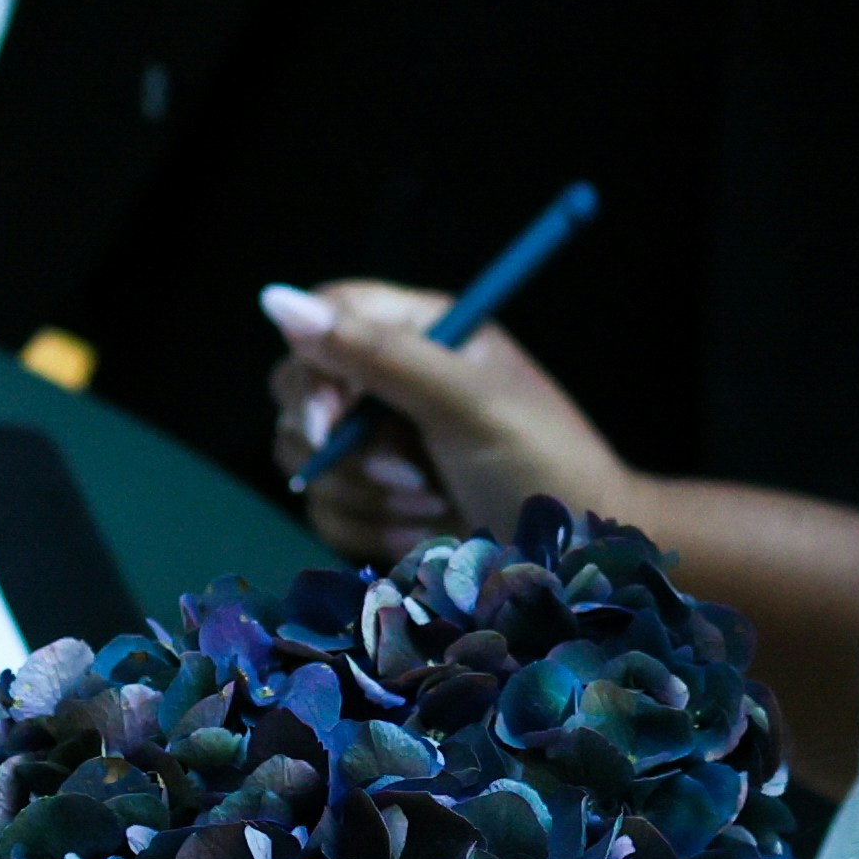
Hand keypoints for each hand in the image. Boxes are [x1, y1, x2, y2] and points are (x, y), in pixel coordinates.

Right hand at [262, 278, 626, 558]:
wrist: (581, 557)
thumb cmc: (541, 464)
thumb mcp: (466, 402)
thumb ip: (378, 354)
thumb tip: (277, 301)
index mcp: (422, 331)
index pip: (326, 318)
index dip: (311, 368)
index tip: (326, 423)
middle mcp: (392, 379)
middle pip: (299, 390)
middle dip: (344, 448)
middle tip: (410, 474)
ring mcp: (381, 442)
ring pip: (307, 461)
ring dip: (366, 495)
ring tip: (431, 503)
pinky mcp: (376, 499)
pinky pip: (325, 511)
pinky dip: (369, 529)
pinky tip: (424, 533)